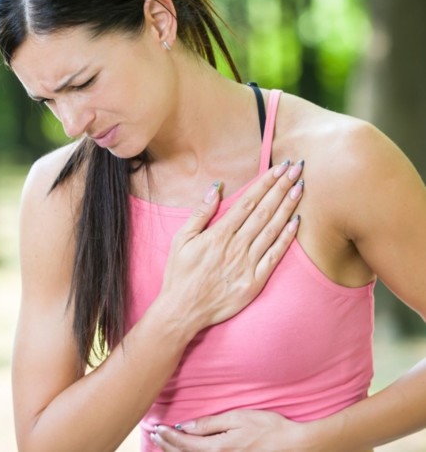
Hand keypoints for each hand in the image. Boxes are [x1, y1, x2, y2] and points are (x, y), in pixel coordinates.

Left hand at [150, 409, 303, 450]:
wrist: (294, 445)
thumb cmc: (268, 427)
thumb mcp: (238, 418)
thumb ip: (211, 424)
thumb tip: (187, 426)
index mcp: (220, 448)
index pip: (186, 444)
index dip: (168, 438)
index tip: (156, 429)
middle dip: (167, 446)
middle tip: (153, 435)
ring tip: (161, 444)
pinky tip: (185, 450)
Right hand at [158, 159, 304, 335]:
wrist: (183, 310)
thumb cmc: (179, 273)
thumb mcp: (181, 239)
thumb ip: (200, 213)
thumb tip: (215, 188)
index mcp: (218, 235)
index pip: (247, 202)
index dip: (264, 183)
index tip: (278, 168)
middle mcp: (236, 247)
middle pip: (264, 211)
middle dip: (281, 188)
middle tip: (296, 169)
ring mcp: (247, 265)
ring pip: (272, 230)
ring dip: (288, 207)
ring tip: (300, 188)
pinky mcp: (255, 282)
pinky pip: (274, 257)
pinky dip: (286, 239)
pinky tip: (296, 223)